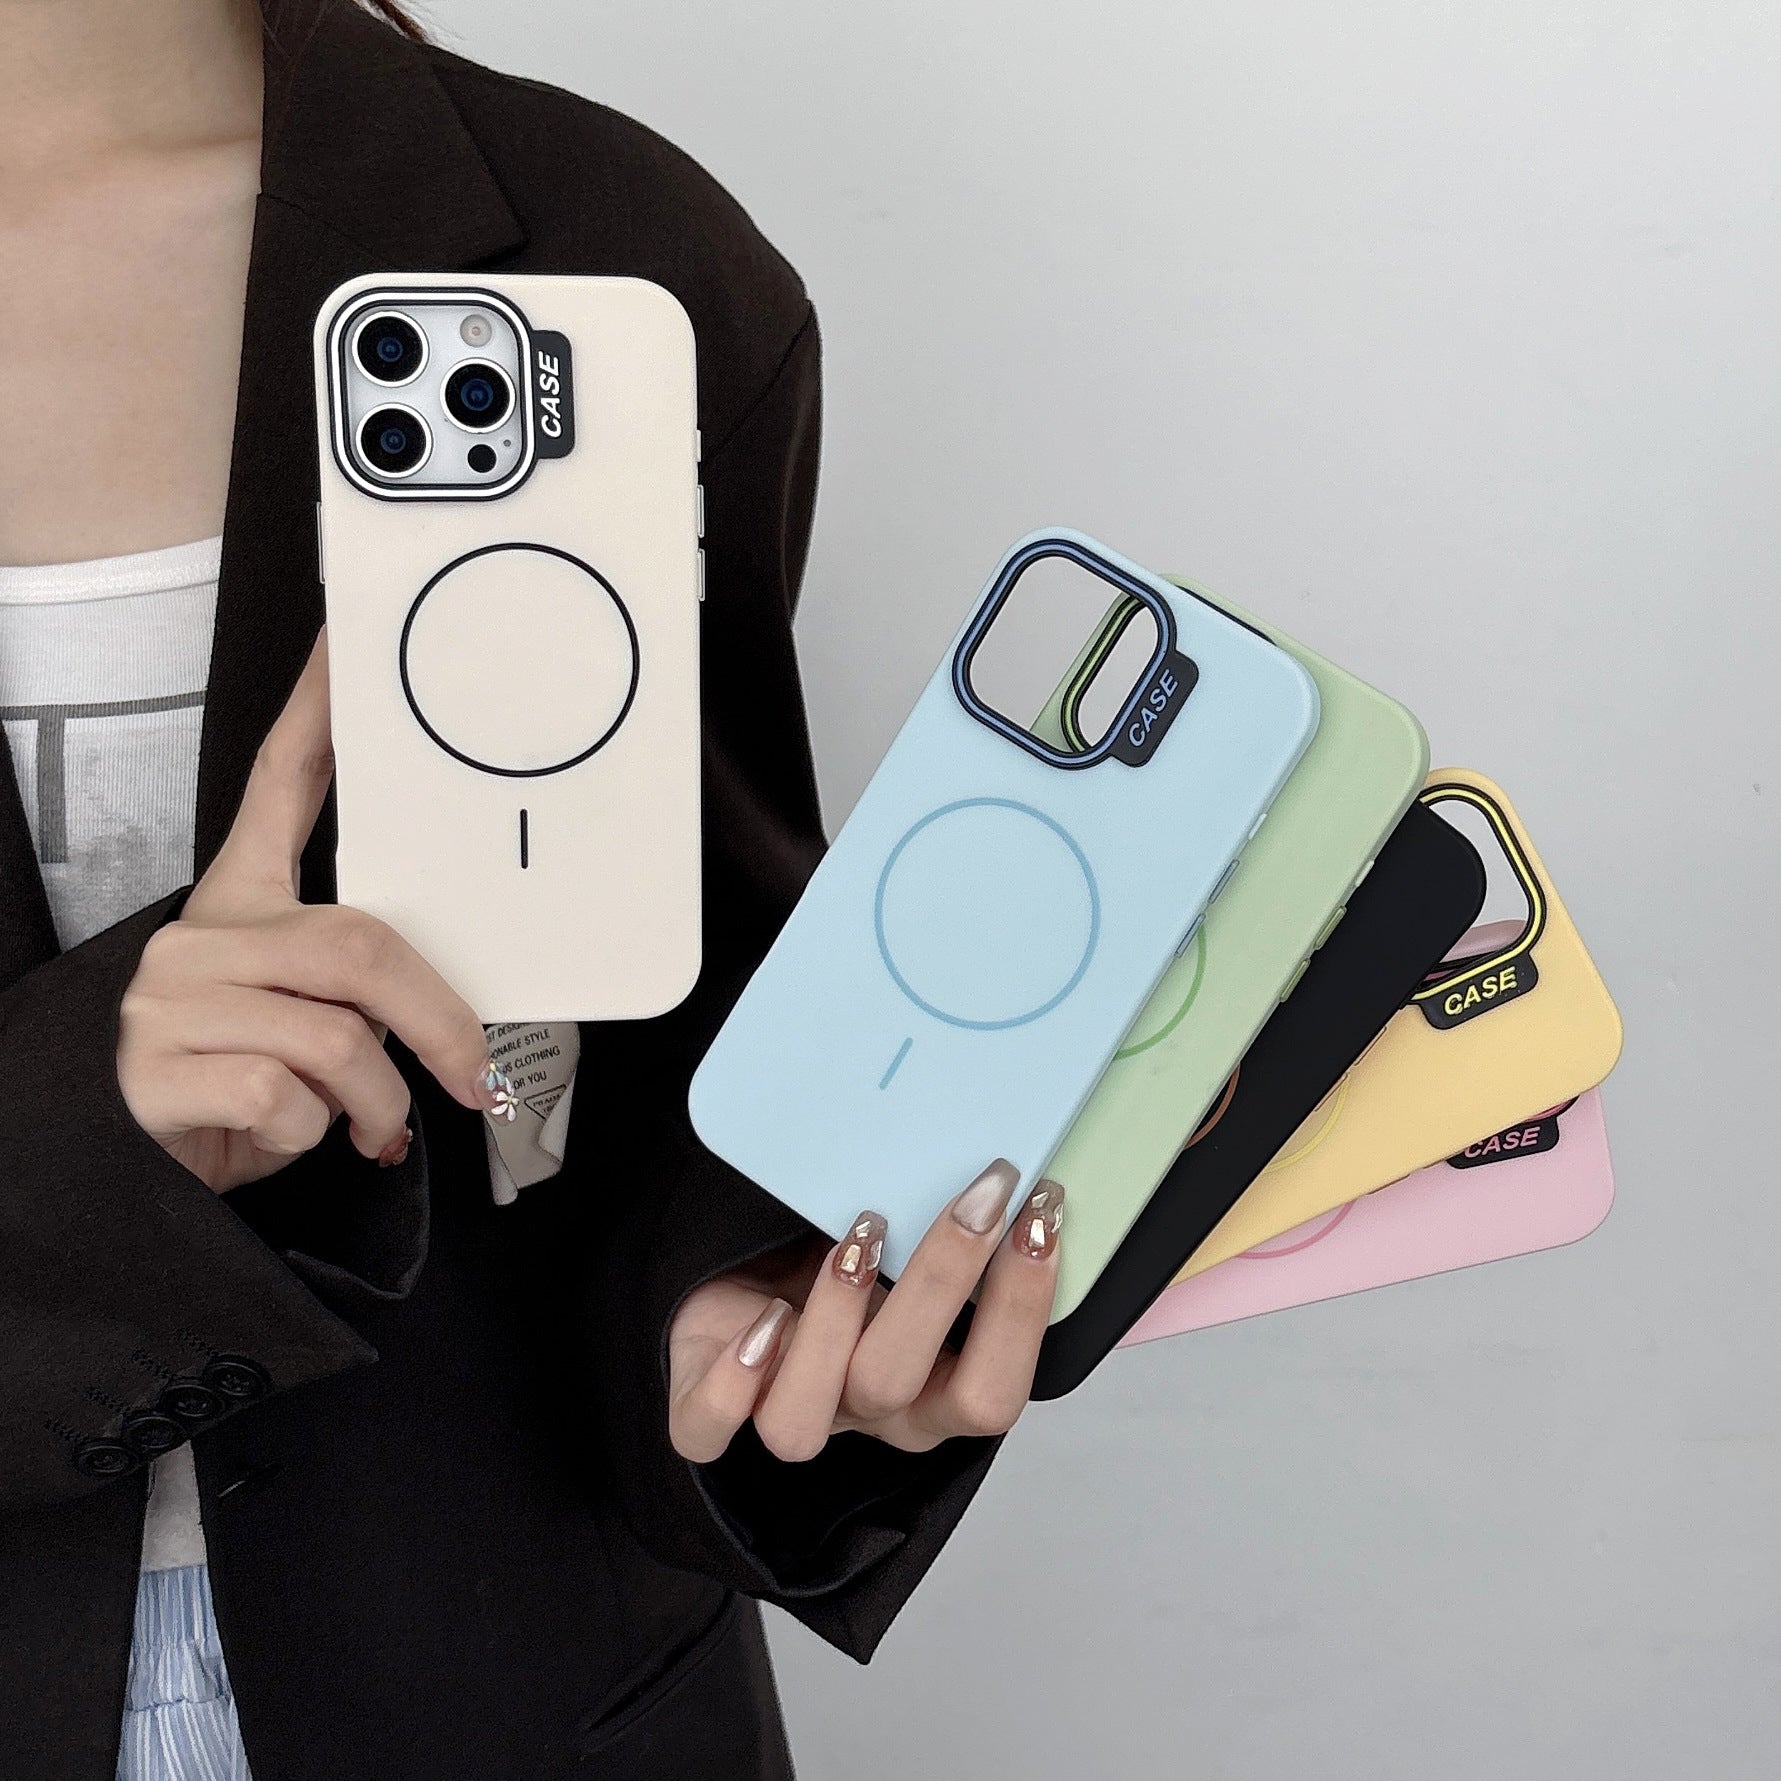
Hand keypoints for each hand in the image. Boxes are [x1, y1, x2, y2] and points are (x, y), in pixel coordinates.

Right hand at [117, 631, 500, 1192]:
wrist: (138, 1168)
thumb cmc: (241, 1085)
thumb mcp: (307, 1021)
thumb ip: (361, 991)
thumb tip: (457, 1031)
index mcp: (242, 900)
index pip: (281, 787)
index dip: (316, 715)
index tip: (346, 642)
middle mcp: (200, 933)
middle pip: (358, 948)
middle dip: (437, 1024)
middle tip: (470, 1078)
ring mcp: (170, 999)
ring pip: (335, 1040)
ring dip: (377, 1103)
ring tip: (368, 1125)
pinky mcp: (154, 1068)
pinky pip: (286, 1098)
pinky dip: (315, 1136)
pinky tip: (288, 1136)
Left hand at [668, 1160, 1061, 1460]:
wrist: (750, 1274)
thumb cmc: (850, 1260)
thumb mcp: (915, 1247)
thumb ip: (963, 1235)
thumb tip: (1027, 1168)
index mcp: (926, 1394)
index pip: (990, 1394)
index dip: (1022, 1312)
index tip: (1041, 1212)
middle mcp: (860, 1413)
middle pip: (898, 1385)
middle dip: (944, 1284)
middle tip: (976, 1201)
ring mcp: (783, 1411)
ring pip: (803, 1419)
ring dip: (832, 1325)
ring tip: (858, 1239)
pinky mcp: (701, 1407)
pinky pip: (706, 1429)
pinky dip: (730, 1385)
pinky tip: (763, 1319)